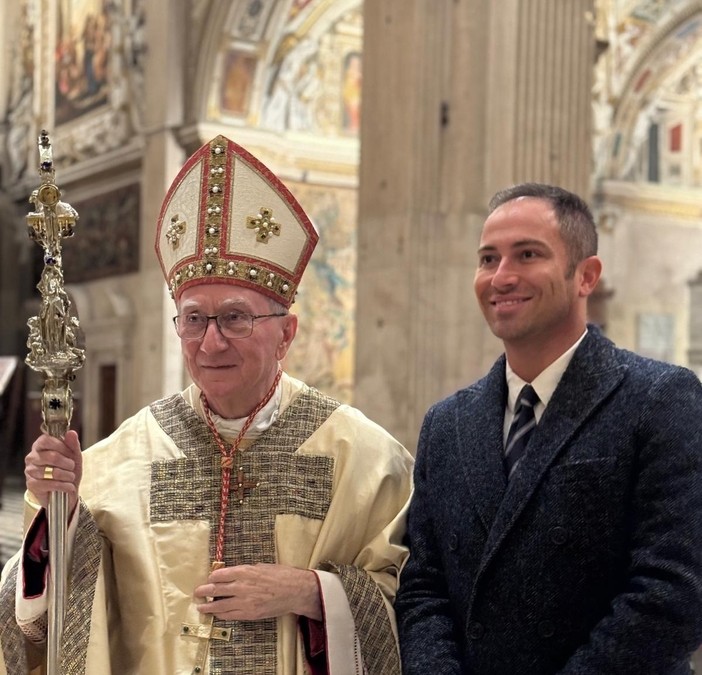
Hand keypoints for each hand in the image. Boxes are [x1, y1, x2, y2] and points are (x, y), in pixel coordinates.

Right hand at [25, 430, 81, 513]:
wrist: (65, 490)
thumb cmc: (67, 469)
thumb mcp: (74, 455)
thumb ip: (73, 444)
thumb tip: (71, 432)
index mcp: (40, 445)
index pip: (46, 440)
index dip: (62, 446)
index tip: (71, 453)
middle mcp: (32, 457)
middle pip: (52, 456)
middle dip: (68, 463)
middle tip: (72, 467)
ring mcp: (30, 471)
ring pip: (52, 472)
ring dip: (67, 476)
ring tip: (71, 477)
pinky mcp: (31, 485)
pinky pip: (50, 484)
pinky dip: (64, 486)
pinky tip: (69, 486)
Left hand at [194, 563, 321, 620]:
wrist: (295, 590)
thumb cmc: (281, 575)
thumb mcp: (262, 566)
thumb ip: (246, 571)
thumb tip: (234, 574)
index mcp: (245, 571)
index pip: (220, 574)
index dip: (212, 577)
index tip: (209, 578)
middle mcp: (242, 586)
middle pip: (216, 590)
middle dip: (204, 591)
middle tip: (198, 592)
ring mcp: (245, 602)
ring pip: (220, 606)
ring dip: (208, 606)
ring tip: (201, 607)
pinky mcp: (250, 614)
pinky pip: (230, 615)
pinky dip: (221, 615)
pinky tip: (217, 614)